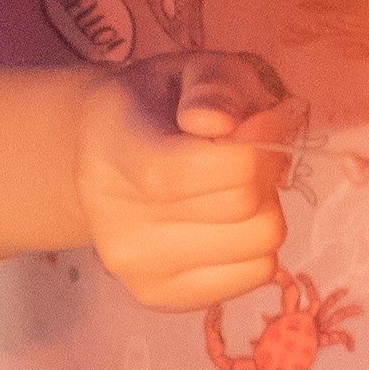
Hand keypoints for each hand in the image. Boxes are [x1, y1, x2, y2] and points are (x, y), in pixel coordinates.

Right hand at [76, 57, 298, 310]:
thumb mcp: (192, 71)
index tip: (259, 121)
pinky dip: (255, 248)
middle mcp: (114, 221)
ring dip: (262, 212)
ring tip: (230, 189)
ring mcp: (134, 268)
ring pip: (258, 250)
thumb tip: (218, 124)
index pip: (198, 168)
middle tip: (244, 154)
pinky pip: (253, 277)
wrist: (105, 155)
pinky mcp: (158, 298)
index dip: (254, 145)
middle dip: (263, 175)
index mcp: (113, 150)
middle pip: (242, 209)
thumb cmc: (161, 106)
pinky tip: (224, 223)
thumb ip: (214, 88)